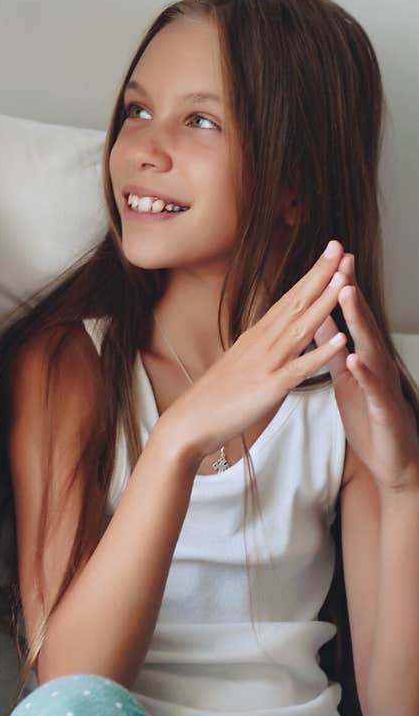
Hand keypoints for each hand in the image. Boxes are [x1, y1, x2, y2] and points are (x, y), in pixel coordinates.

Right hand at [160, 241, 348, 462]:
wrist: (187, 422)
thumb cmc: (212, 399)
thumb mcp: (239, 363)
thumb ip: (258, 349)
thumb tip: (271, 336)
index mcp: (256, 337)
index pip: (288, 298)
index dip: (311, 275)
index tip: (329, 253)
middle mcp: (261, 343)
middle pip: (296, 302)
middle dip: (321, 275)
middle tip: (340, 247)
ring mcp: (266, 364)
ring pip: (301, 327)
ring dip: (324, 302)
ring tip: (345, 278)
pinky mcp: (269, 388)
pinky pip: (300, 368)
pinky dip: (321, 353)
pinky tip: (341, 340)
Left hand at [314, 253, 418, 490]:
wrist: (393, 459)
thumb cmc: (369, 415)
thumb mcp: (346, 376)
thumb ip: (334, 347)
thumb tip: (321, 318)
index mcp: (363, 354)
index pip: (352, 315)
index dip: (342, 286)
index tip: (332, 257)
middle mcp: (376, 362)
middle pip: (363, 321)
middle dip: (351, 290)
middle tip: (341, 260)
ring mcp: (382, 383)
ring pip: (370, 346)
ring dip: (357, 320)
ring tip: (346, 293)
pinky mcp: (382, 407)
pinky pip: (372, 387)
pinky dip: (363, 371)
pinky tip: (353, 357)